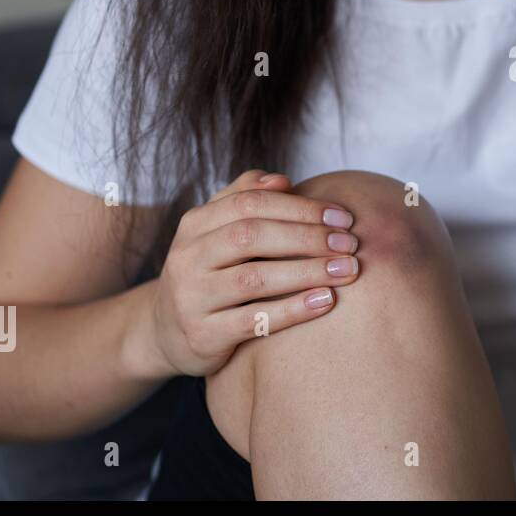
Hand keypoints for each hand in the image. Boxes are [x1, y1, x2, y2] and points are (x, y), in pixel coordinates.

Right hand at [149, 169, 360, 376]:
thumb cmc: (209, 271)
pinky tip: (326, 301)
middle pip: (252, 236)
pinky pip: (253, 321)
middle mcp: (188, 257)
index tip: (343, 216)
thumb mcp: (216, 230)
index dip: (300, 207)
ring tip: (347, 270)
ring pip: (254, 278)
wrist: (165, 331)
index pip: (251, 203)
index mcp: (195, 224)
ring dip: (307, 272)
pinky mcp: (203, 335)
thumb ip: (245, 198)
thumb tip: (282, 179)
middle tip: (350, 243)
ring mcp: (192, 298)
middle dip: (308, 237)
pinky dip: (293, 310)